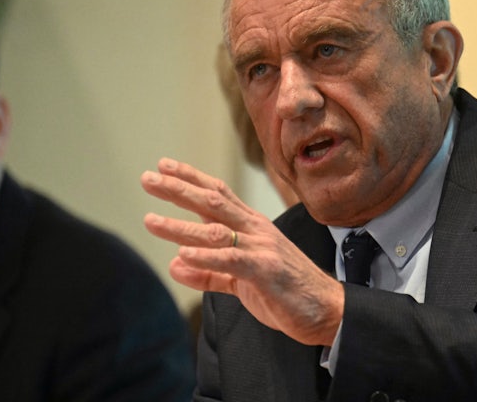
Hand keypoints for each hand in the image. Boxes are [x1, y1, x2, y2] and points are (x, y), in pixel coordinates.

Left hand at [140, 157, 342, 345]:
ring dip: (181, 225)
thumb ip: (209, 272)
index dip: (190, 178)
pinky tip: (183, 254)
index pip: (218, 194)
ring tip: (150, 221)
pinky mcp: (266, 270)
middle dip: (178, 189)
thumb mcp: (241, 280)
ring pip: (216, 229)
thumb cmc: (286, 292)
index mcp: (252, 227)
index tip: (163, 166)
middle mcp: (256, 230)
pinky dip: (206, 256)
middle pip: (213, 201)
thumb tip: (176, 263)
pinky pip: (231, 260)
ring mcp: (262, 247)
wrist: (328, 310)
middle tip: (148, 179)